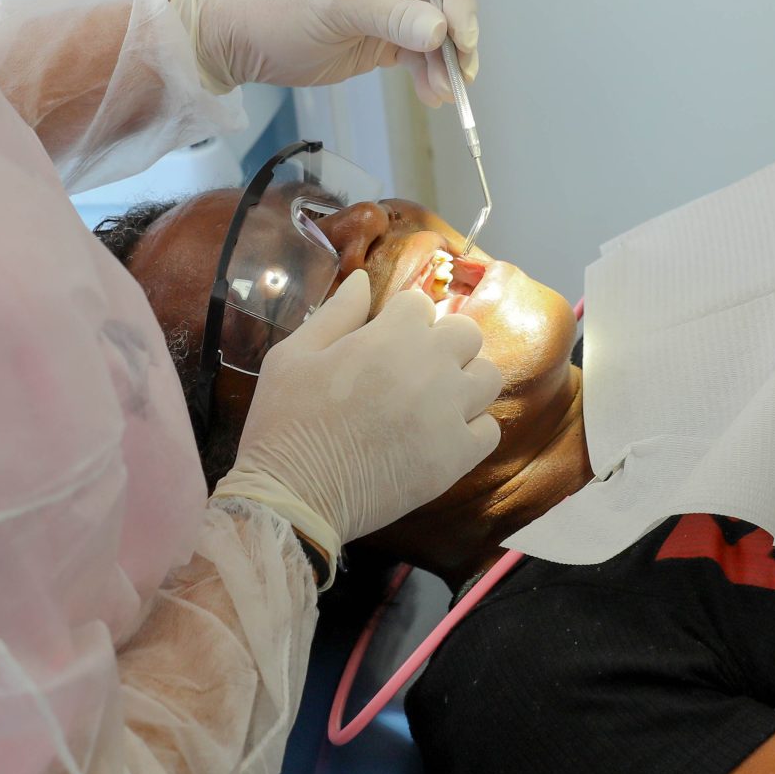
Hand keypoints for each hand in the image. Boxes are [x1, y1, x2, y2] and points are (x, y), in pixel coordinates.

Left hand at [183, 0, 480, 103]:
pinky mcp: (382, 39)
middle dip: (455, 38)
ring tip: (445, 92)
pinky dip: (428, 75)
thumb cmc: (279, 5)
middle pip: (443, 0)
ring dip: (443, 63)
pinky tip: (433, 95)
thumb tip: (440, 31)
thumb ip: (393, 17)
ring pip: (435, 33)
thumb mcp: (338, 5)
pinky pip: (418, 55)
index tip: (463, 36)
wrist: (241, 41)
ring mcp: (389, 6)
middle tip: (462, 71)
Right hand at [211, 270, 502, 559]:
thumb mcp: (293, 355)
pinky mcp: (457, 457)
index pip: (420, 304)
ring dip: (465, 381)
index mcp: (389, 337)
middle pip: (467, 333)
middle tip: (416, 368)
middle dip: (443, 342)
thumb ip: (336, 313)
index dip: (401, 319)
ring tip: (436, 400)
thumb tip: (363, 279)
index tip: (385, 340)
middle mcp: (429, 368)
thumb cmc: (285, 422)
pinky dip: (471, 429)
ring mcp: (448, 413)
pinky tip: (442, 435)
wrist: (293, 494)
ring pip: (488, 377)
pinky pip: (489, 430)